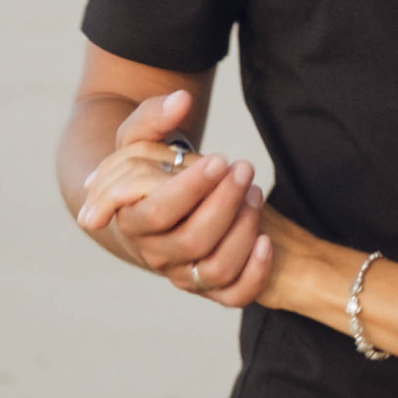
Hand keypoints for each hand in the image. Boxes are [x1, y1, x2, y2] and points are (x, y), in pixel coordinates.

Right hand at [76, 89, 272, 304]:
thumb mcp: (141, 137)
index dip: (189, 189)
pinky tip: (266, 240)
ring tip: (255, 194)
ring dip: (243, 229)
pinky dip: (255, 272)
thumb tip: (180, 101)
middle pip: (191, 240)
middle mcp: (154, 253)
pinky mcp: (212, 290)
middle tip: (244, 169)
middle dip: (225, 202)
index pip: (155, 213)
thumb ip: (153, 115)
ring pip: (216, 268)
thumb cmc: (151, 170)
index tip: (218, 159)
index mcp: (131, 219)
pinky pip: (235, 296)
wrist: (165, 202)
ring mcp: (183, 275)